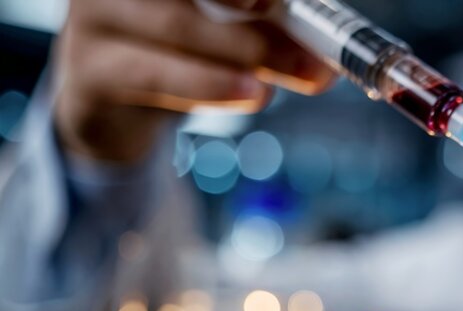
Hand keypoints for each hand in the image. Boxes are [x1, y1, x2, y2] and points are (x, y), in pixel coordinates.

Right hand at [54, 0, 334, 162]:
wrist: (115, 103)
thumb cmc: (183, 46)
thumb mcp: (235, 25)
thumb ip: (278, 25)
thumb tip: (332, 47)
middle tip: (303, 23)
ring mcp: (96, 16)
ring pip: (175, 24)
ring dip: (245, 48)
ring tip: (302, 73)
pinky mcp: (93, 71)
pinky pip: (155, 74)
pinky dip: (211, 84)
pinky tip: (254, 93)